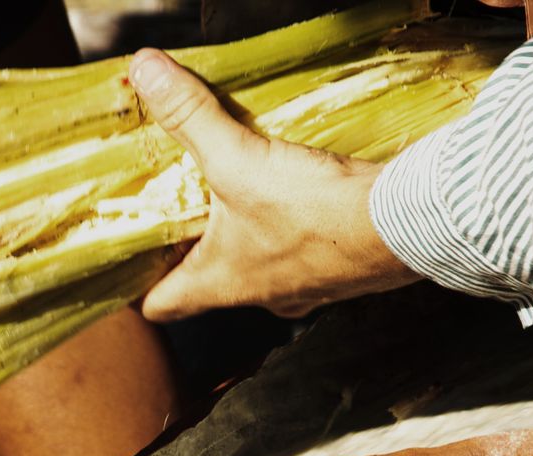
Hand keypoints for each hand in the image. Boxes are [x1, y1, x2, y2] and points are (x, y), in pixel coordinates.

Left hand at [128, 48, 419, 320]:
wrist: (405, 227)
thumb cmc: (317, 213)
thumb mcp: (239, 159)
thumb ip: (190, 116)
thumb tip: (144, 70)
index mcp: (218, 286)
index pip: (158, 307)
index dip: (136, 287)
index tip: (127, 258)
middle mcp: (255, 298)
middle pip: (203, 284)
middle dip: (188, 249)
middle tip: (173, 210)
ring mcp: (298, 290)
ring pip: (252, 268)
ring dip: (238, 236)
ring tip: (228, 192)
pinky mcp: (334, 271)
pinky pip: (297, 254)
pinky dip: (285, 229)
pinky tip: (291, 194)